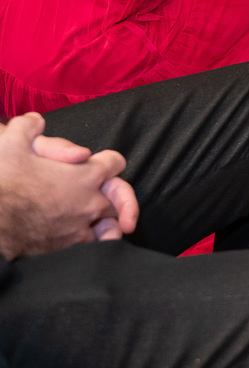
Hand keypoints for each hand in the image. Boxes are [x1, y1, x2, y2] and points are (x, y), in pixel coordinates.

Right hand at [0, 114, 137, 259]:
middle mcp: (92, 202)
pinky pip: (95, 243)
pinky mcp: (71, 246)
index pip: (115, 162)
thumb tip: (36, 121)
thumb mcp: (11, 144)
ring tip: (101, 217)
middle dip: (112, 191)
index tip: (98, 163)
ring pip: (110, 221)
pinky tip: (87, 235)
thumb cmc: (3, 181)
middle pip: (118, 194)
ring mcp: (83, 226)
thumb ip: (27, 127)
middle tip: (105, 193)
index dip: (107, 160)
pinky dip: (95, 238)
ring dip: (107, 217)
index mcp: (88, 174)